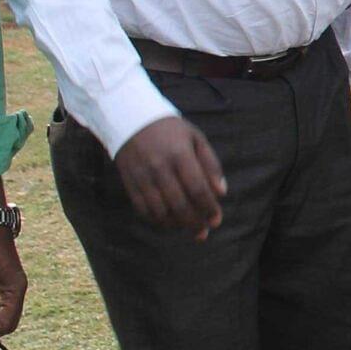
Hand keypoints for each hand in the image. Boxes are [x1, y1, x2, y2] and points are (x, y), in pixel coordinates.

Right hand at [114, 116, 226, 237]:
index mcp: (179, 154)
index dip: (208, 208)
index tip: (216, 219)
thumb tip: (221, 193)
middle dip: (194, 222)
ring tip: (188, 227)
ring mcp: (142, 176)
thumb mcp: (196, 138)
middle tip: (203, 231)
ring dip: (176, 224)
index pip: (197, 188)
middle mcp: (159, 167)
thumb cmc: (170, 130)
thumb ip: (211, 165)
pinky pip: (142, 209)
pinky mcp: (129, 182)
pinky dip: (156, 220)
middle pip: (179, 204)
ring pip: (160, 210)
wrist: (130, 118)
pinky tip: (168, 222)